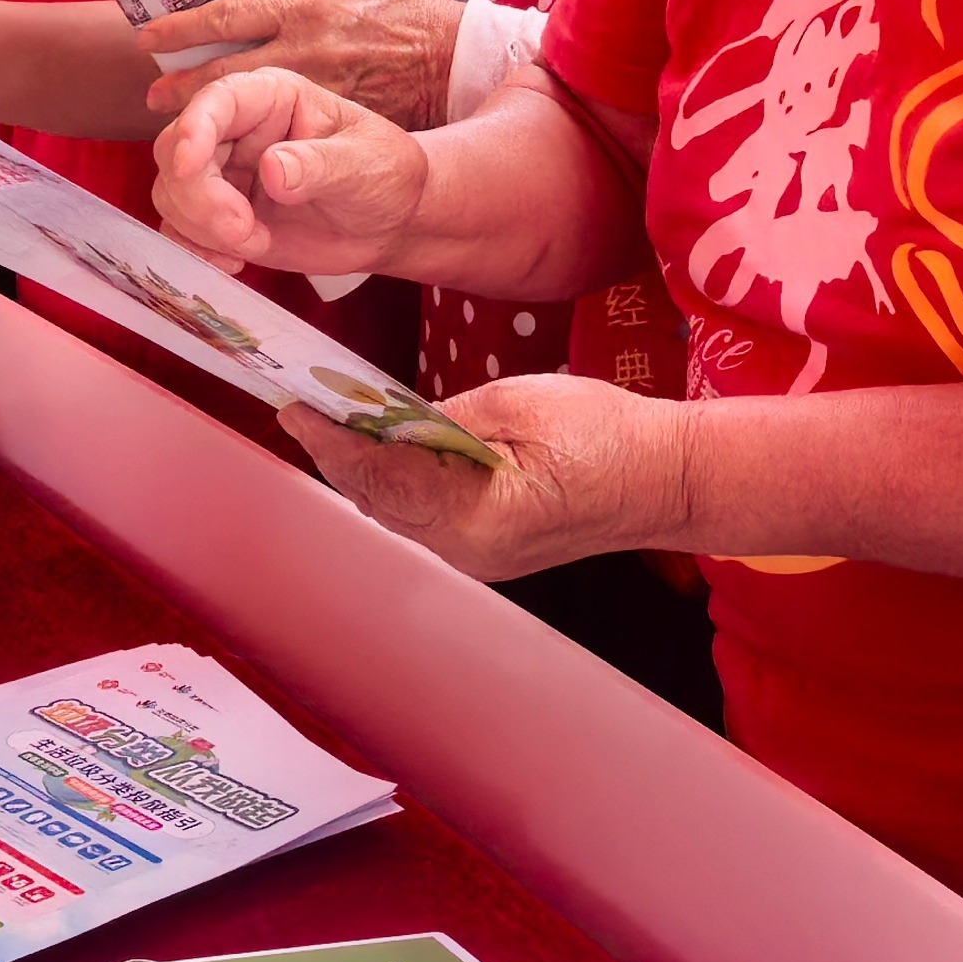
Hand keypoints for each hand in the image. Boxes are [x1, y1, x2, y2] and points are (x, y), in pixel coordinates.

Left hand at [138, 0, 465, 128]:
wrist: (451, 58)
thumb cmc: (400, 10)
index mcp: (302, 6)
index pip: (223, 18)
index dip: (180, 30)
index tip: (147, 38)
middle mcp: (302, 50)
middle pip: (222, 73)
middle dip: (182, 88)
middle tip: (154, 96)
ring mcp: (315, 93)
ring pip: (246, 112)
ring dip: (209, 120)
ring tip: (182, 127)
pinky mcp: (331, 127)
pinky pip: (280, 139)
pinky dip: (252, 145)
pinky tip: (234, 150)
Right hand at [150, 66, 431, 277]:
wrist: (388, 222)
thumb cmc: (385, 176)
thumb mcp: (366, 165)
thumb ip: (321, 165)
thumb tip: (271, 170)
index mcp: (271, 97)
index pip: (217, 99)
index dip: (194, 128)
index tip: (192, 166)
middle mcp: (237, 128)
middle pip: (176, 148)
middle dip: (198, 196)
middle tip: (242, 232)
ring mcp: (223, 171)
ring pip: (171, 190)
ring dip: (200, 226)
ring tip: (254, 244)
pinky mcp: (218, 212)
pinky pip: (179, 227)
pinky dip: (194, 248)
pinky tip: (234, 262)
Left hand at [285, 371, 689, 579]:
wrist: (664, 478)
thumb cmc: (603, 433)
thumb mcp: (516, 403)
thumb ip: (444, 415)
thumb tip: (391, 418)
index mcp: (472, 517)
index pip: (380, 478)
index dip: (333, 442)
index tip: (297, 409)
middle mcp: (466, 551)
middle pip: (379, 503)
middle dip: (341, 456)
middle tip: (309, 407)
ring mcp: (478, 558)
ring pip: (398, 514)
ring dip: (368, 470)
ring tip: (341, 422)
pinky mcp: (489, 550)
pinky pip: (425, 518)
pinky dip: (400, 483)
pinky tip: (393, 448)